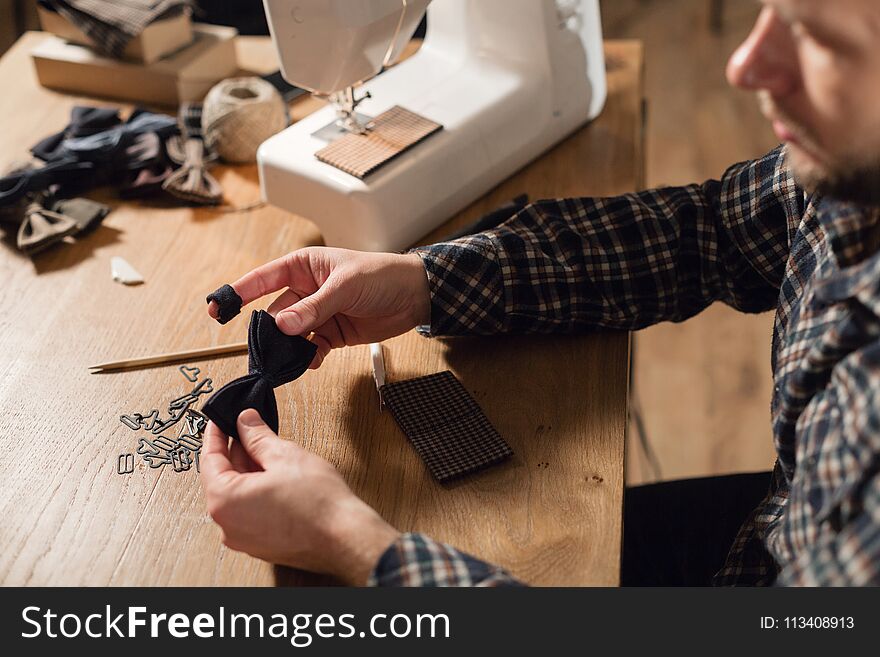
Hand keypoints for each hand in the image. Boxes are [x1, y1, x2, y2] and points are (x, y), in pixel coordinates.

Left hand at [200, 409, 399, 583]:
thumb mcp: (284, 455)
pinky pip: (249, 511)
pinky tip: (275, 476)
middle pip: (223, 478)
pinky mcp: (261, 544)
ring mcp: (243, 539)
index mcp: (224, 502)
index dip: (216, 434)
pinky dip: (257, 491)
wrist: (345, 537)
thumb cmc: (319, 504)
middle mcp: (227, 525)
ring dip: (249, 471)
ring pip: (238, 495)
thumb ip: (258, 436)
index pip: (209, 460)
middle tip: (248, 429)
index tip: (220, 420)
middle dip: (236, 452)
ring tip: (268, 450)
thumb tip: (245, 422)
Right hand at [208, 247, 430, 367]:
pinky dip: (308, 357)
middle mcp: (306, 290)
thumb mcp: (345, 287)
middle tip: (262, 352)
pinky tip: (311, 362)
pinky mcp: (331, 333)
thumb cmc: (382, 276)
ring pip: (290, 335)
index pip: (262, 279)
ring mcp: (317, 313)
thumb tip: (283, 325)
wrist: (414, 296)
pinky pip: (310, 348)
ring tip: (286, 362)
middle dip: (268, 333)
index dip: (238, 292)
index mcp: (303, 267)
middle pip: (274, 314)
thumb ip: (314, 308)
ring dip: (288, 349)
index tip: (217, 308)